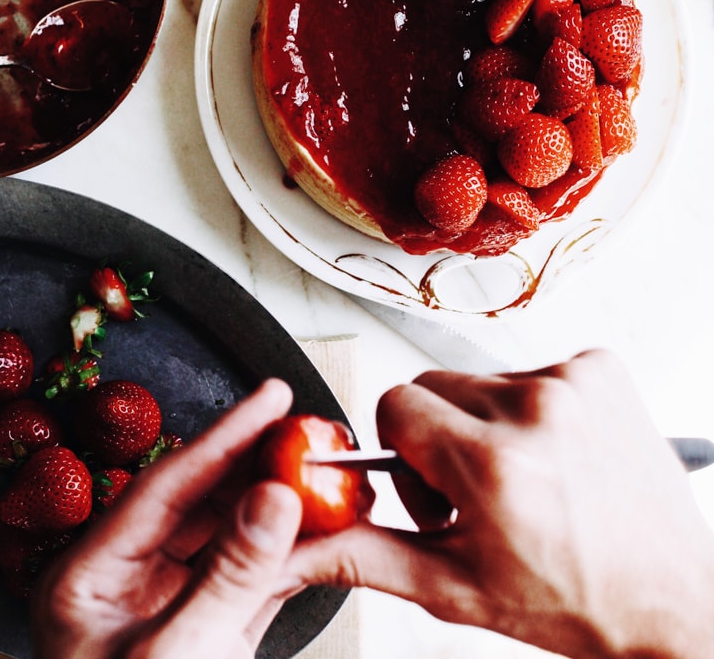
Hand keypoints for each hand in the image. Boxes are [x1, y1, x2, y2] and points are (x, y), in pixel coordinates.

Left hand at [31, 378, 302, 658]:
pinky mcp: (213, 631)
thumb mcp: (173, 653)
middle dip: (256, 465)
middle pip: (201, 500)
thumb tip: (275, 499)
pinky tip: (320, 534)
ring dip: (279, 508)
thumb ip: (228, 576)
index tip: (270, 397)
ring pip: (233, 533)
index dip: (225, 435)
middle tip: (302, 432)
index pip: (165, 483)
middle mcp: (129, 582)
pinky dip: (291, 556)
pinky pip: (256, 577)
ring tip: (319, 475)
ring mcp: (171, 605)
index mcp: (89, 577)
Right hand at [290, 350, 713, 658]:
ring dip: (488, 421)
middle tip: (477, 489)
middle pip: (434, 385)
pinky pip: (532, 368)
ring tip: (525, 476)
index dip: (400, 449)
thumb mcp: (455, 589)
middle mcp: (535, 408)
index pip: (394, 403)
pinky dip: (534, 406)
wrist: (672, 600)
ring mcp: (575, 381)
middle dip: (439, 435)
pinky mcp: (602, 368)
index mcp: (492, 463)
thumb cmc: (575, 601)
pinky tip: (558, 453)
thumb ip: (365, 555)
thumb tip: (298, 547)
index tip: (430, 482)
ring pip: (481, 379)